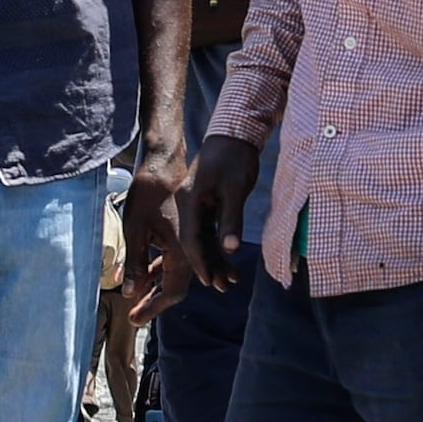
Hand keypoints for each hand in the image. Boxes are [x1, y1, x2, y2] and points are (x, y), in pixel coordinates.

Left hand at [118, 164, 197, 318]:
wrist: (164, 164)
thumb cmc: (147, 194)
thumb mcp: (134, 229)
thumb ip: (135, 263)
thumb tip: (130, 293)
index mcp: (182, 251)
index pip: (172, 291)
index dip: (152, 308)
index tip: (133, 319)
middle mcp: (192, 250)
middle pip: (177, 287)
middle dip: (154, 302)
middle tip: (133, 315)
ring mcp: (193, 242)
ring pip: (178, 274)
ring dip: (158, 287)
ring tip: (137, 299)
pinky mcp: (189, 233)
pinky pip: (178, 259)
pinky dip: (163, 270)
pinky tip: (147, 275)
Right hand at [183, 137, 259, 292]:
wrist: (232, 134)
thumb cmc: (234, 157)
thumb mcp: (235, 188)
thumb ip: (231, 218)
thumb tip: (230, 248)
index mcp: (189, 201)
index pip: (191, 239)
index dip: (200, 262)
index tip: (209, 281)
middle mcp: (187, 204)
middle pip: (192, 242)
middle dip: (205, 266)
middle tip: (220, 287)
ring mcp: (194, 204)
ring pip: (200, 237)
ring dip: (212, 258)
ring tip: (226, 280)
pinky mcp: (204, 203)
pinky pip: (207, 229)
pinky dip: (215, 244)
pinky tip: (227, 258)